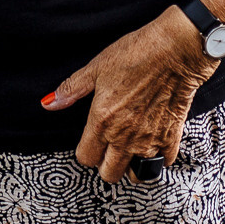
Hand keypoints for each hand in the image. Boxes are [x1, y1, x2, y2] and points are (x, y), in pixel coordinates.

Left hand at [42, 6, 215, 183]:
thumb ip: (72, 89)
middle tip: (110, 148)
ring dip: (132, 164)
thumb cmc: (136, 54)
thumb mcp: (96, 67)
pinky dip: (159, 155)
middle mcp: (124, 137)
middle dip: (106, 164)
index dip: (86, 151)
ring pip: (136, 174)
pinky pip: (164, 161)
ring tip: (131, 148)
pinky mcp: (172, 137)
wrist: (174, 50)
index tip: (91, 141)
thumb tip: (50, 103)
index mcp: (101, 121)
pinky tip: (154, 139)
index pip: (85, 158)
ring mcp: (149, 140)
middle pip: (109, 173)